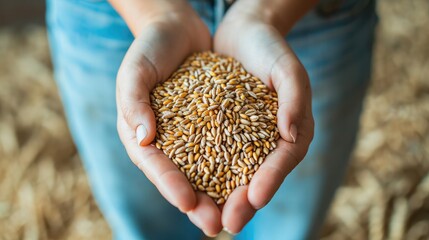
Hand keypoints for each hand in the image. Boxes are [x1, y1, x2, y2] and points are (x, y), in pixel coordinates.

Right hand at [115, 12, 221, 235]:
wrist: (177, 29)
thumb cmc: (150, 49)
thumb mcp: (135, 71)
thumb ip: (133, 102)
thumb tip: (142, 139)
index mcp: (143, 135)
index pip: (155, 166)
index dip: (170, 185)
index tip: (187, 202)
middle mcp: (169, 142)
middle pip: (183, 177)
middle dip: (200, 203)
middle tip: (216, 225)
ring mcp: (193, 135)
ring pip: (208, 170)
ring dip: (223, 192)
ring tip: (239, 211)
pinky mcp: (215, 124)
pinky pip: (227, 146)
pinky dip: (238, 163)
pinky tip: (253, 177)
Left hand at [214, 6, 314, 233]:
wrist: (243, 33)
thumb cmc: (270, 48)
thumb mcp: (287, 68)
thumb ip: (294, 98)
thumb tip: (290, 134)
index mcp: (292, 131)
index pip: (283, 161)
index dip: (270, 181)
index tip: (254, 198)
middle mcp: (268, 142)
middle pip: (257, 177)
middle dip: (241, 202)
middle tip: (226, 224)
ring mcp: (244, 140)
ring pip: (232, 175)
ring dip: (218, 198)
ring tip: (203, 217)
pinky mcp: (222, 132)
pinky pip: (212, 156)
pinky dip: (201, 173)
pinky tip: (187, 187)